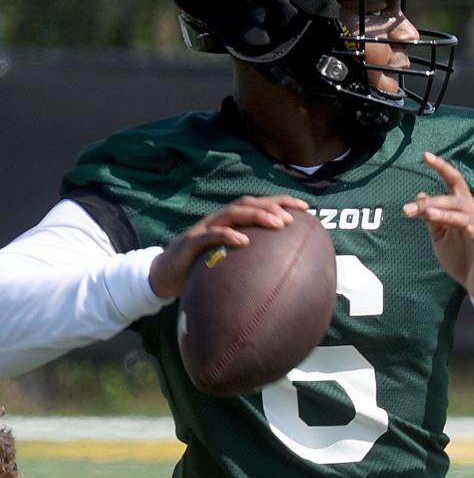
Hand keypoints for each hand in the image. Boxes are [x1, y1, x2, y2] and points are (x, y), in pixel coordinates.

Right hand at [148, 195, 308, 297]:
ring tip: (278, 223)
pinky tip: (245, 242)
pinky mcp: (190, 242)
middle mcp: (218, 220)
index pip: (258, 204)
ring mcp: (204, 228)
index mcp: (229, 222)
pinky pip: (211, 235)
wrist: (162, 276)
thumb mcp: (227, 263)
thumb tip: (283, 275)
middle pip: (248, 203)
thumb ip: (249, 261)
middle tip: (294, 217)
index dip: (281, 202)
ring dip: (257, 215)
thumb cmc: (200, 269)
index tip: (306, 208)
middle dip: (273, 206)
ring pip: (233, 213)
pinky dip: (228, 235)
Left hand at [402, 151, 473, 306]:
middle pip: (455, 199)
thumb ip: (432, 218)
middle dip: (431, 202)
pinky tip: (464, 230)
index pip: (454, 182)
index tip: (425, 155)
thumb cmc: (464, 259)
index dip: (442, 168)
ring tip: (426, 213)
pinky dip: (471, 231)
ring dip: (444, 214)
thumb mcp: (441, 237)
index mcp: (464, 210)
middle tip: (407, 209)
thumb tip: (418, 195)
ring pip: (463, 216)